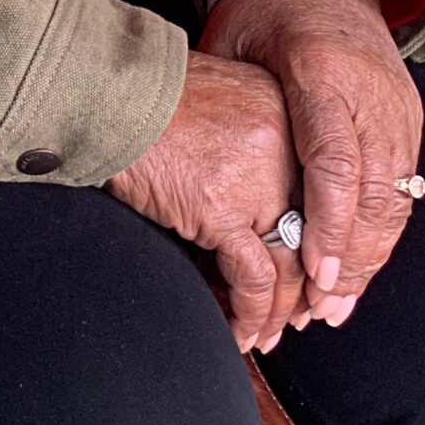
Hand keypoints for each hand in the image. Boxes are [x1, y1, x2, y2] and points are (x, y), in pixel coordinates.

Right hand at [107, 53, 304, 350]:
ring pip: (289, 264)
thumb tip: (256, 193)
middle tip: (295, 314)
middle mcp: (285, 146)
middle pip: (313, 233)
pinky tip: (241, 330)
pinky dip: (249, 313)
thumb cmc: (143, 92)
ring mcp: (257, 179)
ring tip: (263, 333)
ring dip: (277, 310)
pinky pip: (253, 278)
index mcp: (290, 113)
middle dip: (305, 285)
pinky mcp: (222, 209)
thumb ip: (249, 136)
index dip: (319, 243)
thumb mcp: (217, 100)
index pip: (322, 195)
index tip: (312, 273)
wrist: (102, 90)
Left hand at [201, 0, 422, 327]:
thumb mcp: (231, 41)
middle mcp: (369, 93)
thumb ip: (226, 100)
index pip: (332, 161)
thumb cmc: (265, 4)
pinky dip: (382, 231)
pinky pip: (402, 186)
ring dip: (369, 256)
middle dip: (350, 258)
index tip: (314, 270)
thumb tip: (196, 158)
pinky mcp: (406, 116)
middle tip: (321, 308)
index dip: (325, 222)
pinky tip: (359, 266)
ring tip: (335, 305)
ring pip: (393, 197)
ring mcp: (395, 106)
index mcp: (321, 71)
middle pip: (371, 192)